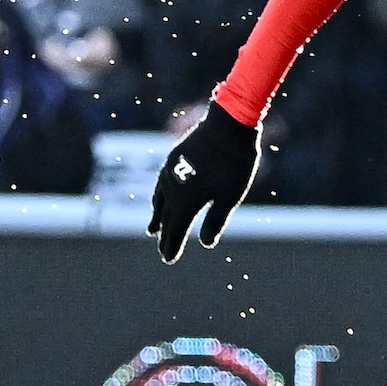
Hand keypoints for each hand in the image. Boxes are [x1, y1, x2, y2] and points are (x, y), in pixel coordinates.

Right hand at [148, 106, 259, 260]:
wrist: (227, 126)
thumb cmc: (233, 164)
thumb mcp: (229, 197)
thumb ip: (216, 220)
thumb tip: (206, 243)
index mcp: (186, 201)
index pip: (175, 230)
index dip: (172, 246)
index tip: (169, 259)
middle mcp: (173, 189)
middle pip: (166, 218)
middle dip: (165, 236)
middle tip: (164, 251)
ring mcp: (171, 172)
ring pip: (159, 200)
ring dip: (157, 216)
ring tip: (152, 230)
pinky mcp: (173, 158)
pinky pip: (161, 183)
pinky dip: (159, 196)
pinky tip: (160, 197)